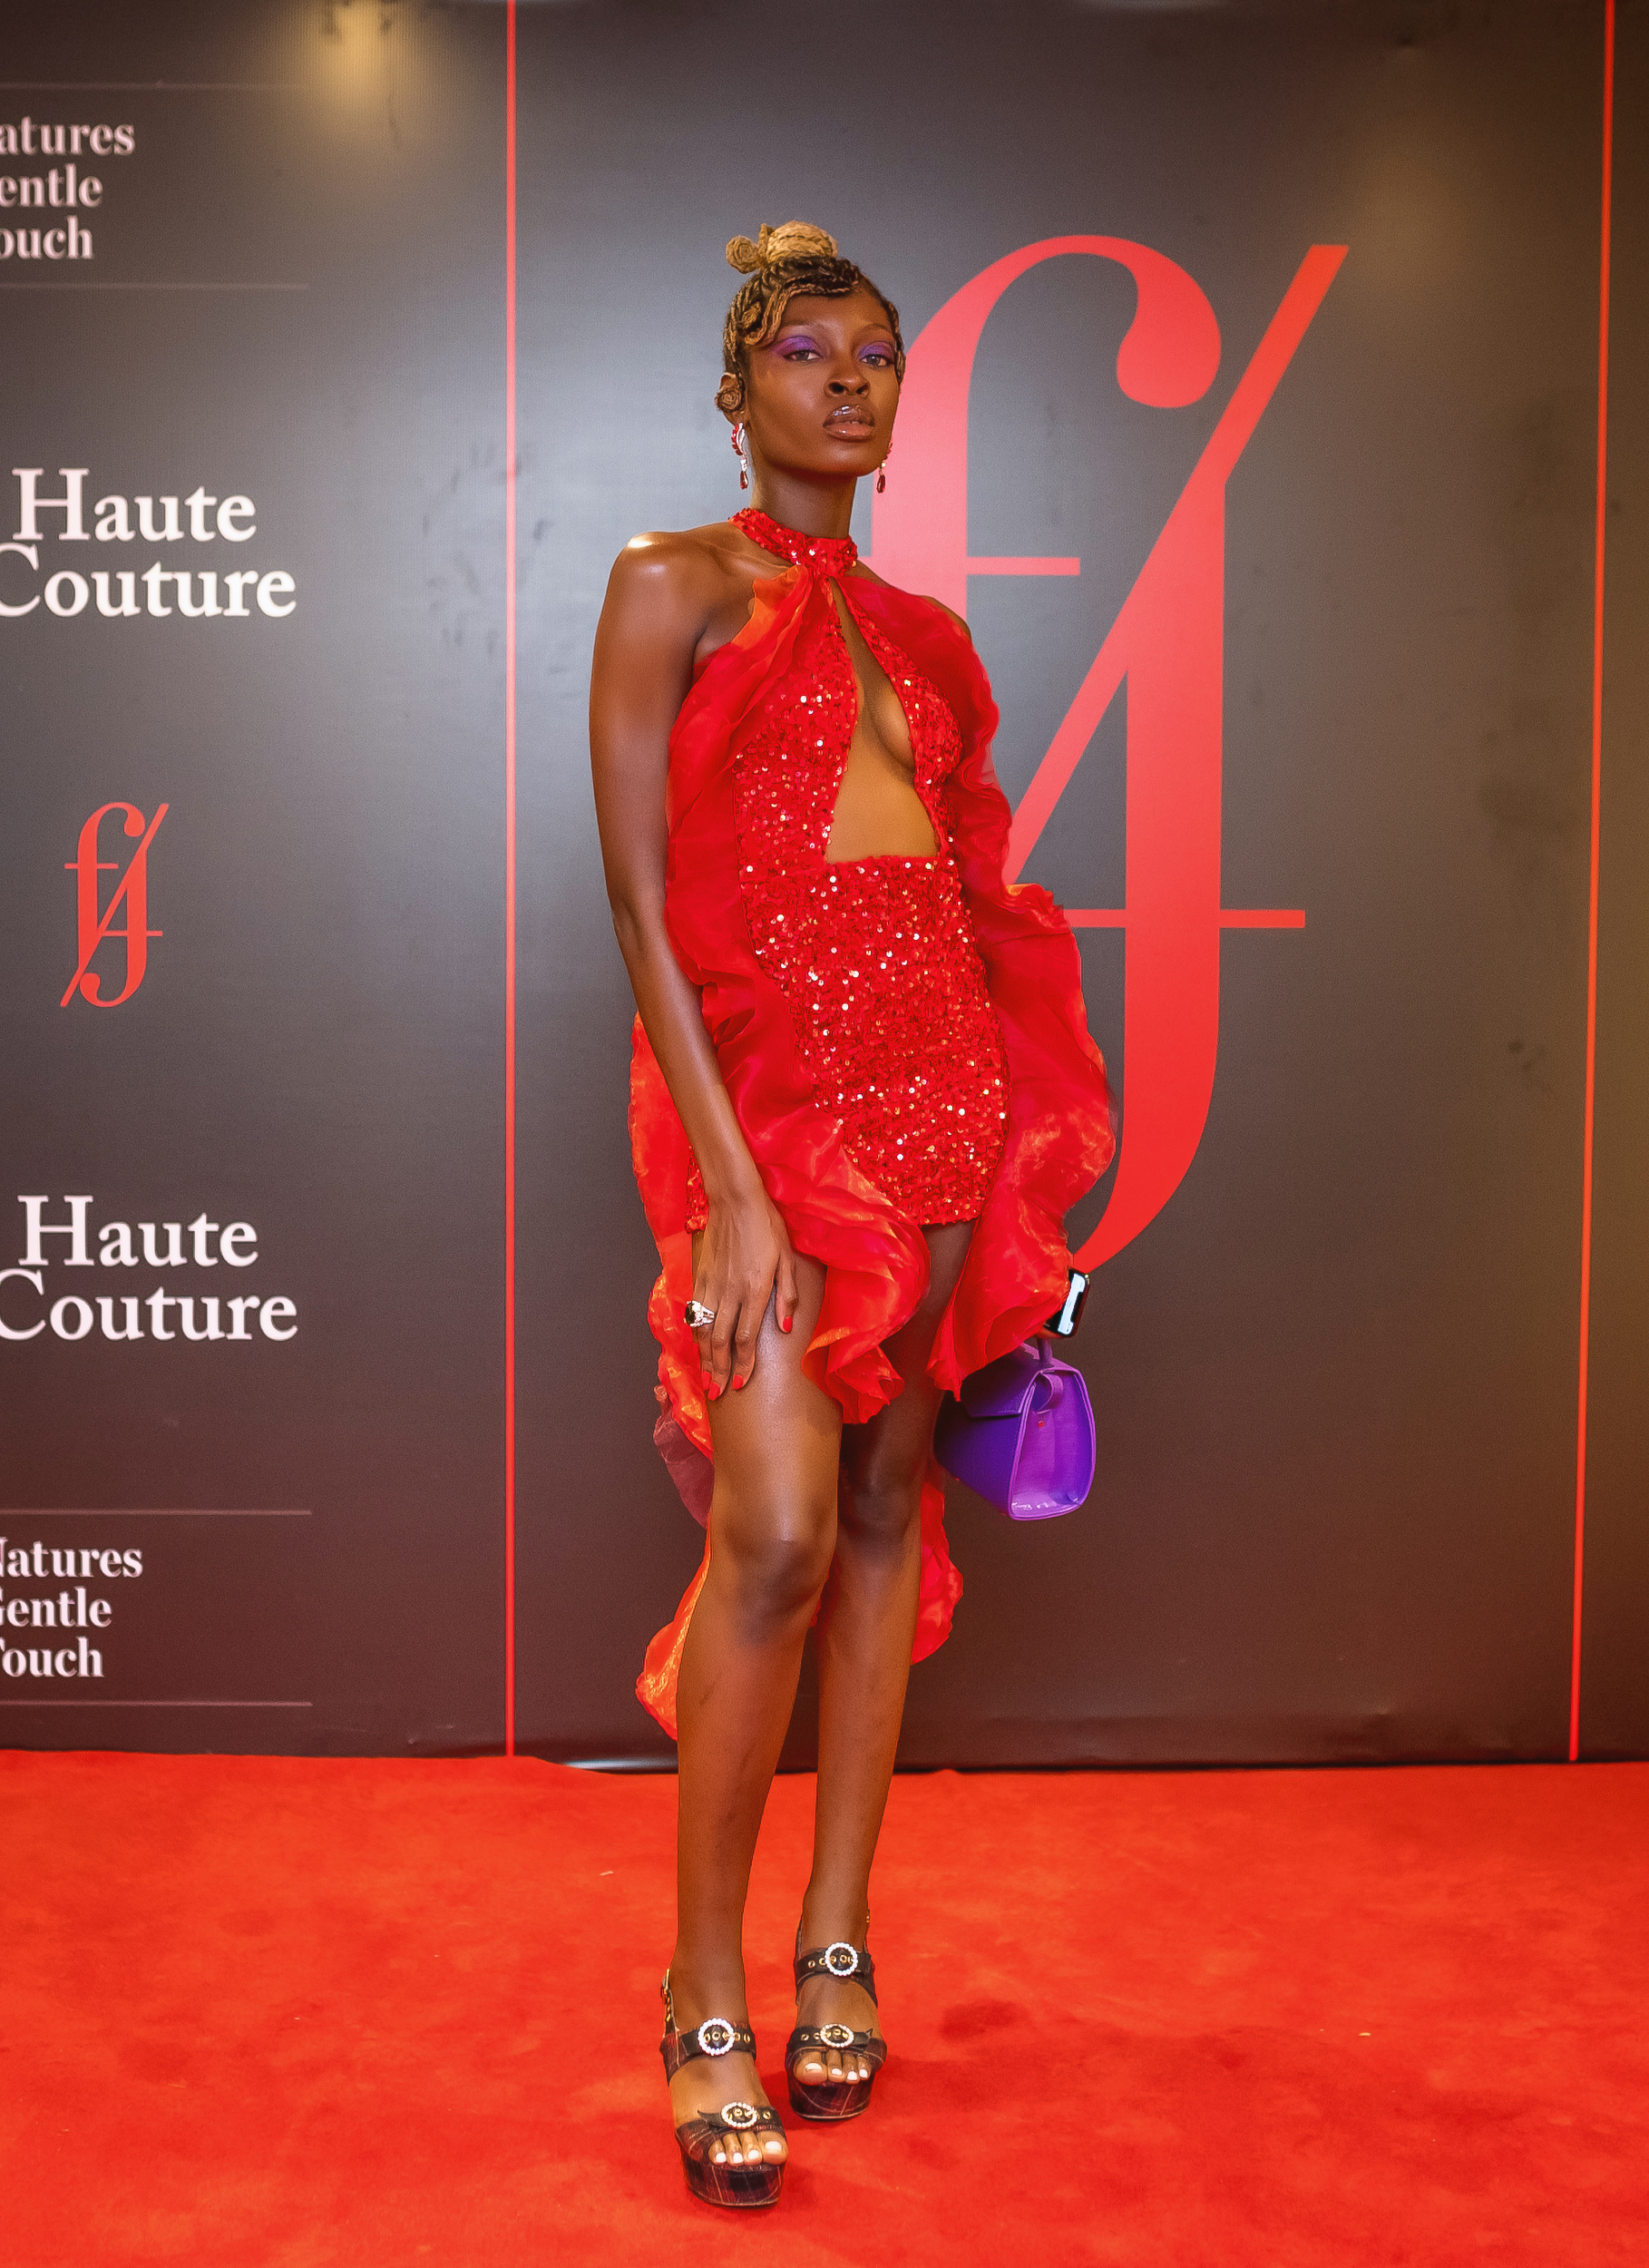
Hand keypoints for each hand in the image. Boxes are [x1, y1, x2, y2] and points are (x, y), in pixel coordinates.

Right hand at [690, 1187, 799, 1396]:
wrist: (735, 1201)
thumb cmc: (767, 1227)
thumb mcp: (788, 1258)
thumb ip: (787, 1295)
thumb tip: (785, 1328)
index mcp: (755, 1290)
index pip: (746, 1337)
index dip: (743, 1364)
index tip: (742, 1384)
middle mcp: (730, 1292)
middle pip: (721, 1341)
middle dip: (720, 1370)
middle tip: (719, 1392)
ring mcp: (712, 1285)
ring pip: (704, 1330)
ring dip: (705, 1358)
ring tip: (707, 1378)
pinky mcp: (700, 1276)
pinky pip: (695, 1312)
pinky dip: (695, 1333)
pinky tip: (697, 1346)